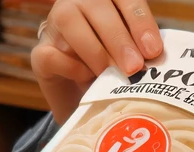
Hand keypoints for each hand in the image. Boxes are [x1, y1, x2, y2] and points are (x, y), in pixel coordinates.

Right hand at [31, 0, 163, 122]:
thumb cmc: (111, 73)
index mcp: (106, 0)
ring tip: (112, 76)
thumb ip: (140, 49)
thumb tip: (154, 57)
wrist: (81, 100)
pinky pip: (52, 53)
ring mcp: (54, 26)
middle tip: (134, 67)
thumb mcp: (130, 57)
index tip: (153, 50)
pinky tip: (86, 79)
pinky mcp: (40, 54)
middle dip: (118, 38)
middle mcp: (77, 4)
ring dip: (95, 52)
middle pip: (97, 7)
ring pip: (70, 22)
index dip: (139, 22)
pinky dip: (72, 67)